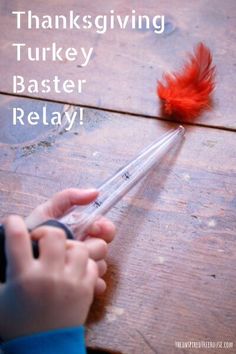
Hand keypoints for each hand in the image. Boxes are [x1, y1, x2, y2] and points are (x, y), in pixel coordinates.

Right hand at [0, 216, 97, 339]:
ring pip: (79, 247)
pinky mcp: (86, 290)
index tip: (14, 221)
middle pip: (54, 234)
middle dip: (47, 232)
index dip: (13, 223)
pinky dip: (84, 263)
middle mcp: (48, 276)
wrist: (41, 349)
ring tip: (61, 255)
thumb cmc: (17, 323)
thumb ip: (1, 271)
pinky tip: (73, 269)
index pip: (16, 237)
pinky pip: (92, 264)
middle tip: (42, 240)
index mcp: (23, 276)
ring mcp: (70, 283)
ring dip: (69, 247)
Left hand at [26, 188, 115, 294]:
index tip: (95, 229)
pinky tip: (78, 282)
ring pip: (100, 266)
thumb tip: (95, 192)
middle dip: (92, 246)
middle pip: (102, 247)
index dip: (104, 228)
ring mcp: (84, 269)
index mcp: (81, 232)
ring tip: (68, 266)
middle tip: (77, 247)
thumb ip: (68, 198)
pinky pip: (96, 285)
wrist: (12, 262)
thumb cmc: (30, 236)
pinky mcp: (83, 288)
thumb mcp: (46, 214)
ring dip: (88, 265)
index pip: (106, 229)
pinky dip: (92, 284)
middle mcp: (84, 249)